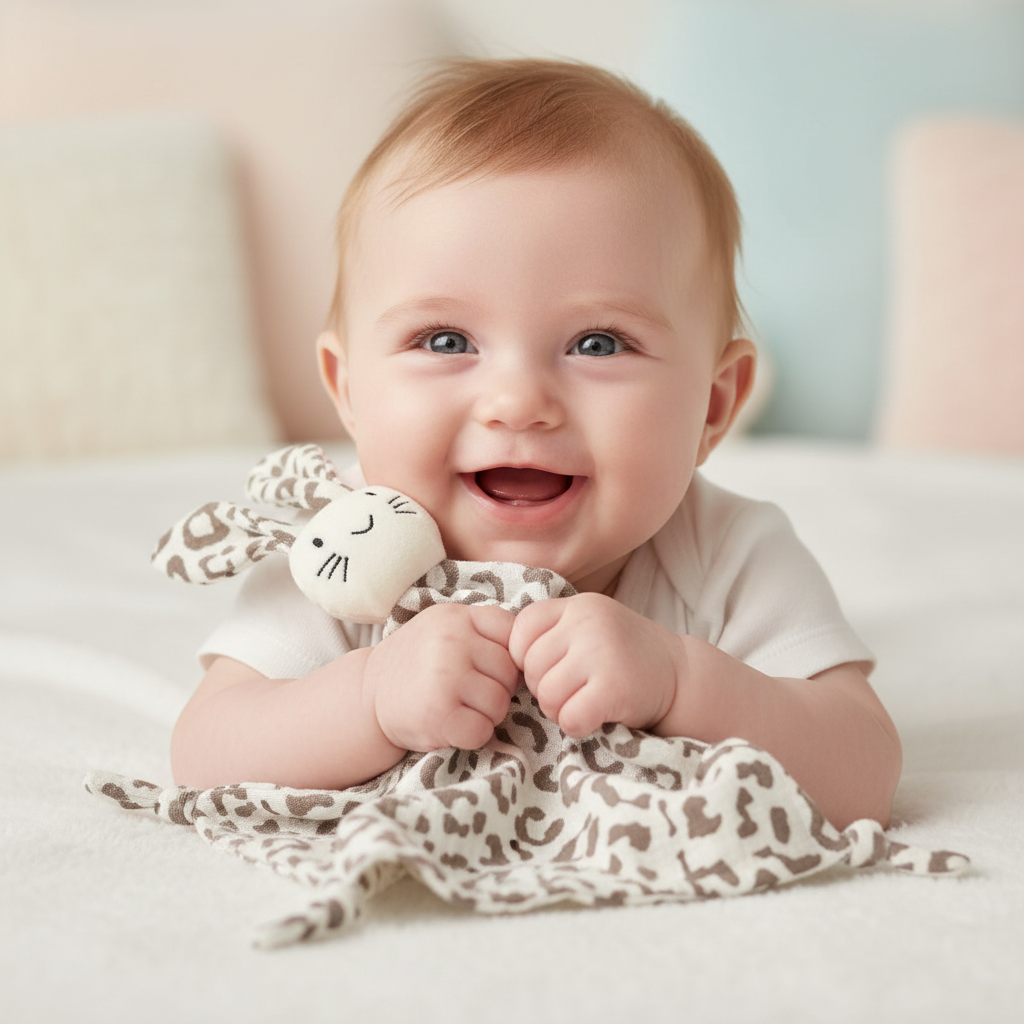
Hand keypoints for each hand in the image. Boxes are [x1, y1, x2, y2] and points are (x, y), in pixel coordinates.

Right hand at [363, 602, 518, 751]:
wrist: (369, 695)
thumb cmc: (419, 663)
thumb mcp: (446, 628)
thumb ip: (484, 631)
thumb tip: (532, 652)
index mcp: (457, 617)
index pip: (513, 632)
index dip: (510, 655)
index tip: (489, 667)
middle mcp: (451, 642)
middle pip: (510, 672)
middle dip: (498, 688)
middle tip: (469, 693)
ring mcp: (445, 677)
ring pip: (500, 703)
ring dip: (486, 714)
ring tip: (460, 707)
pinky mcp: (439, 714)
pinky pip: (482, 730)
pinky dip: (472, 735)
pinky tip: (453, 725)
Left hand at [508, 593, 682, 737]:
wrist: (680, 676)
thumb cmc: (624, 656)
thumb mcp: (590, 627)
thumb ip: (552, 632)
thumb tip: (497, 656)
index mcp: (577, 606)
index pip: (520, 629)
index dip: (525, 657)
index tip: (550, 668)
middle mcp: (588, 623)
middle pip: (530, 667)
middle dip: (544, 688)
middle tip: (572, 691)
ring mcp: (602, 653)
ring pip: (546, 695)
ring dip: (559, 709)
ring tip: (585, 702)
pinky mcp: (614, 688)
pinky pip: (569, 718)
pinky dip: (578, 726)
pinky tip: (596, 716)